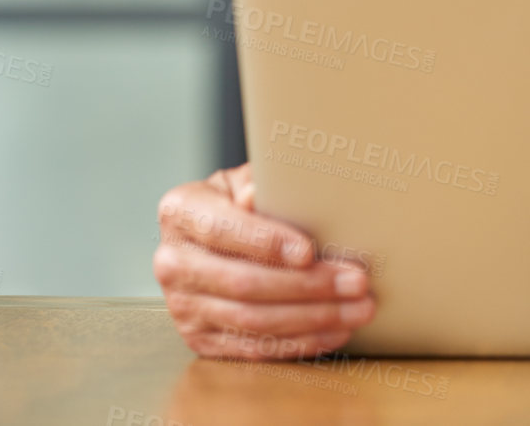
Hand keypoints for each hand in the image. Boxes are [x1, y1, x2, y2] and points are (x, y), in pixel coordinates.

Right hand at [154, 163, 375, 358]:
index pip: (221, 229)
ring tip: (358, 308)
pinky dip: (300, 342)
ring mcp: (183, 306)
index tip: (309, 250)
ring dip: (314, 318)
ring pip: (254, 321)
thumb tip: (257, 194)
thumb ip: (255, 185)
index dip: (266, 242)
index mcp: (179, 212)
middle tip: (356, 281)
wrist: (209, 238)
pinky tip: (335, 330)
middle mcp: (172, 262)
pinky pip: (255, 348)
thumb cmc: (238, 203)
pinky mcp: (200, 339)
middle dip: (308, 285)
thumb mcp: (243, 181)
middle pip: (242, 283)